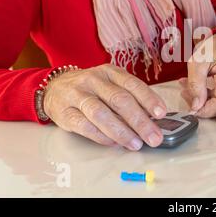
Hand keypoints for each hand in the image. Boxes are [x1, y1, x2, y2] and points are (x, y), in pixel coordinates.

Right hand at [43, 64, 166, 150]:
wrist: (53, 88)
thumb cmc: (91, 89)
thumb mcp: (110, 85)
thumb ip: (129, 98)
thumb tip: (152, 119)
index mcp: (110, 72)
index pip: (132, 84)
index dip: (148, 99)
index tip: (161, 113)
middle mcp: (94, 80)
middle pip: (120, 100)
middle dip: (140, 121)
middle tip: (153, 137)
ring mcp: (77, 95)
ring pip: (102, 113)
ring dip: (122, 132)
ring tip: (136, 144)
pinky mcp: (64, 112)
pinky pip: (85, 126)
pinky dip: (101, 136)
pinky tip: (114, 143)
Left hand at [180, 32, 215, 117]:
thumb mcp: (198, 61)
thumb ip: (195, 85)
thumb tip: (196, 106)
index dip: (205, 110)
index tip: (192, 109)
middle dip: (201, 103)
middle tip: (186, 92)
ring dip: (206, 100)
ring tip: (192, 88)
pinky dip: (214, 97)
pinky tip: (203, 89)